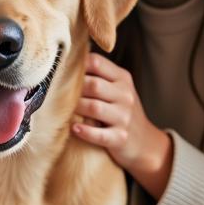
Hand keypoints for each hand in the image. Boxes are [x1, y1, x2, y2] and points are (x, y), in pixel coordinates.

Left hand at [72, 52, 172, 198]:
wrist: (145, 142)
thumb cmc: (122, 111)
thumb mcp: (118, 89)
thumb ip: (99, 76)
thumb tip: (67, 62)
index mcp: (122, 78)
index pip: (97, 62)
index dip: (77, 65)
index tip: (63, 72)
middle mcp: (125, 95)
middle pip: (93, 85)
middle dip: (74, 89)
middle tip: (58, 94)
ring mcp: (124, 117)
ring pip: (94, 108)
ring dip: (76, 109)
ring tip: (64, 110)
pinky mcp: (120, 138)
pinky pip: (99, 134)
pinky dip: (85, 131)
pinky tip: (74, 128)